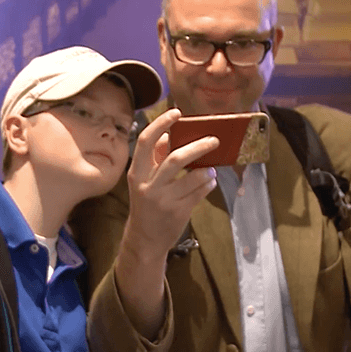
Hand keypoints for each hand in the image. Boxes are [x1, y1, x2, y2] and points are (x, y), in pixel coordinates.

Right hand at [124, 108, 218, 260]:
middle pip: (175, 158)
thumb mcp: (143, 181)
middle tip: (214, 140)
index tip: (177, 113)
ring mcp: (164, 200)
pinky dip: (208, 183)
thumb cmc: (146, 204)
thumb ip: (154, 159)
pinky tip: (210, 180)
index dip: (161, 124)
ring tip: (211, 167)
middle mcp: (148, 185)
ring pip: (192, 177)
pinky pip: (200, 192)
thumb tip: (167, 136)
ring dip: (206, 169)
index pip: (146, 141)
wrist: (145, 238)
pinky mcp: (178, 212)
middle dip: (198, 146)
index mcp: (137, 173)